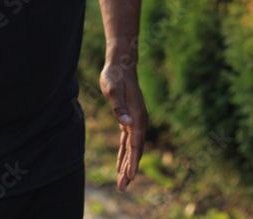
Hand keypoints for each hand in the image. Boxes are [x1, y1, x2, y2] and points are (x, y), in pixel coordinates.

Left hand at [100, 61, 145, 190]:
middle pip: (136, 149)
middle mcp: (139, 120)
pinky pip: (127, 141)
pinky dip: (125, 153)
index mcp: (137, 115)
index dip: (133, 160)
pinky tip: (120, 165)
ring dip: (127, 164)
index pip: (136, 142)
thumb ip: (119, 106)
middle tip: (123, 187)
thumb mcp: (113, 89)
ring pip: (132, 147)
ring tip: (123, 182)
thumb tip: (127, 123)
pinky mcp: (128, 118)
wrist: (120, 64)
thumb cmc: (115, 75)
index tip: (130, 176)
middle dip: (130, 168)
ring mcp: (135, 120)